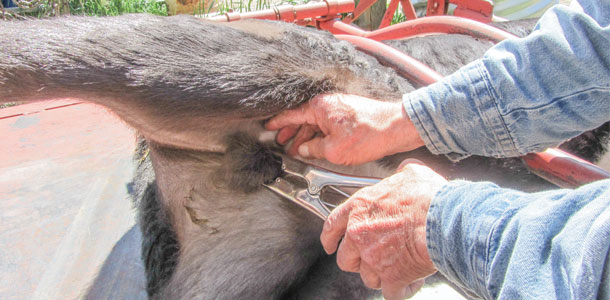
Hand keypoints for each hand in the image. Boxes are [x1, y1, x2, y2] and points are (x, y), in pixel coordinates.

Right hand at [265, 93, 423, 164]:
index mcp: (319, 107)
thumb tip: (303, 149)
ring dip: (305, 136)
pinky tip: (316, 145)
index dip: (278, 122)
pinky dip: (318, 135)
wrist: (396, 128)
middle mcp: (327, 104)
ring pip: (314, 122)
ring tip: (296, 149)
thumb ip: (313, 149)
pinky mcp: (348, 115)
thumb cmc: (369, 134)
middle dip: (290, 131)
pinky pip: (326, 124)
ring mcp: (338, 108)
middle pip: (302, 118)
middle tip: (280, 141)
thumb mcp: (334, 149)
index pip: (291, 114)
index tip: (268, 126)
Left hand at [320, 160, 446, 299]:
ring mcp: (373, 257)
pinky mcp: (391, 276)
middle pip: (345, 258)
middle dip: (357, 261)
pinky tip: (410, 282)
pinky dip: (400, 290)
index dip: (329, 238)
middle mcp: (360, 233)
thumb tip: (406, 170)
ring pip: (367, 277)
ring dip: (380, 275)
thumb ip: (401, 174)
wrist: (444, 219)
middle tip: (370, 259)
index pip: (332, 225)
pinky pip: (391, 292)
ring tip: (395, 268)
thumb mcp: (412, 173)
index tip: (330, 245)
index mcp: (360, 207)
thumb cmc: (429, 196)